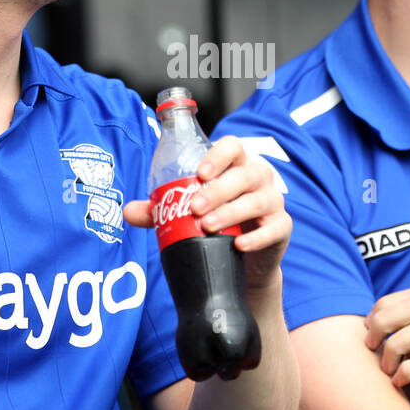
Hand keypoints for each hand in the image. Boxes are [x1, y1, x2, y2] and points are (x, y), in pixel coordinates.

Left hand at [124, 135, 290, 290]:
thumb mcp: (187, 215)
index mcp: (236, 166)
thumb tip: (128, 211)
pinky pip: (275, 228)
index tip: (199, 172)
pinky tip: (239, 244)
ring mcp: (273, 203)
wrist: (242, 262)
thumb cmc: (216, 225)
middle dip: (218, 190)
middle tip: (194, 208)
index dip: (218, 155)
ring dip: (232, 212)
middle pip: (246, 174)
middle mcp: (258, 179)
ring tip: (209, 227)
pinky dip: (257, 237)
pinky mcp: (282, 228)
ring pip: (259, 199)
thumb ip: (161, 210)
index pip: (234, 147)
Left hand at [363, 288, 409, 405]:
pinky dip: (407, 372)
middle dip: (384, 321)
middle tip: (372, 346)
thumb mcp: (392, 349)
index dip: (381, 309)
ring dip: (395, 347)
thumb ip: (381, 331)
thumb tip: (351, 321)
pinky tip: (396, 383)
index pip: (407, 296)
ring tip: (385, 368)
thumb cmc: (404, 376)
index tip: (370, 332)